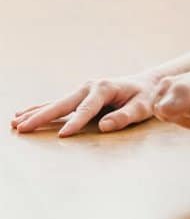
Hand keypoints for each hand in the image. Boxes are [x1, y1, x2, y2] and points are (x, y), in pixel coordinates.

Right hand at [10, 72, 161, 136]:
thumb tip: (104, 126)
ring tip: (15, 122)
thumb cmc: (145, 97)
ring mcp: (82, 90)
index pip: (87, 109)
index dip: (76, 122)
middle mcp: (89, 87)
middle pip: (62, 104)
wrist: (146, 84)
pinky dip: (39, 109)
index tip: (63, 135)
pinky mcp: (79, 96)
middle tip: (22, 127)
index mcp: (104, 89)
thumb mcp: (143, 107)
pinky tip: (23, 114)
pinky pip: (56, 104)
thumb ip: (125, 116)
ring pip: (55, 104)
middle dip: (42, 116)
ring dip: (35, 113)